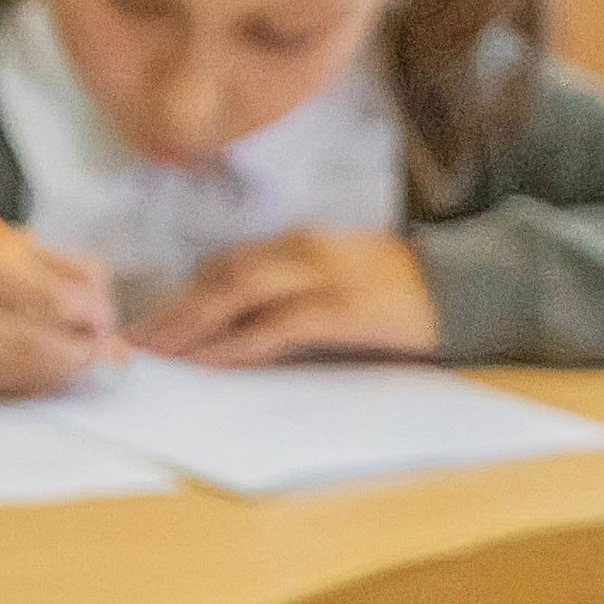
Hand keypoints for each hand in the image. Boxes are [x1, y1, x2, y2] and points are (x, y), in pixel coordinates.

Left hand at [127, 228, 439, 367]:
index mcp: (300, 241)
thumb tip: (249, 322)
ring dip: (192, 326)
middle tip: (137, 340)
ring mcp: (320, 278)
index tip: (154, 319)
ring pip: (235, 295)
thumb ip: (299, 289)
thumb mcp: (344, 277)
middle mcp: (302, 250)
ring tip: (160, 354)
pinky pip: (272, 328)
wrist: (466, 288)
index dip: (185, 291)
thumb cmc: (405, 293)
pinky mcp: (339, 310)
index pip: (227, 261)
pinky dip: (235, 344)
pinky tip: (210, 362)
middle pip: (219, 275)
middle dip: (174, 308)